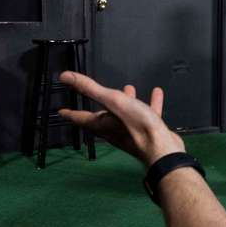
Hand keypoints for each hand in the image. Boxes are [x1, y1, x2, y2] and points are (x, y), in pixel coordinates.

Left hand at [57, 72, 184, 166]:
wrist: (163, 149)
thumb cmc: (137, 126)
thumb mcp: (113, 101)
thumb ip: (91, 89)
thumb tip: (65, 77)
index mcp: (102, 124)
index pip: (81, 118)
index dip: (71, 113)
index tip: (62, 112)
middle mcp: (114, 129)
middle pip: (102, 116)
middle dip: (99, 105)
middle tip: (96, 95)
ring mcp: (132, 132)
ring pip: (125, 114)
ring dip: (126, 101)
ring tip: (129, 88)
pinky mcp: (148, 132)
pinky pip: (147, 114)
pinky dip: (150, 103)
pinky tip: (156, 94)